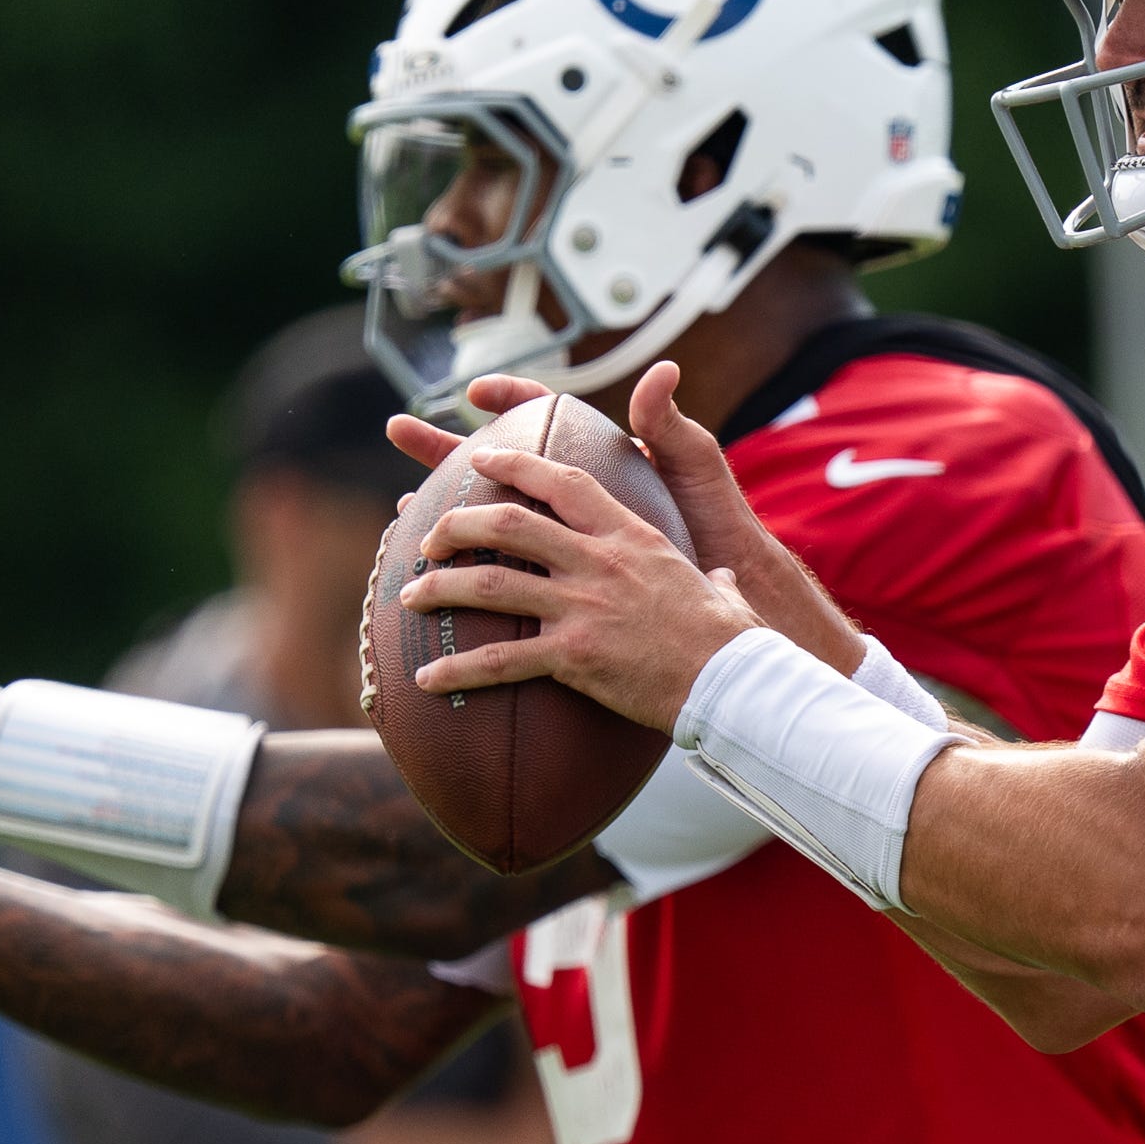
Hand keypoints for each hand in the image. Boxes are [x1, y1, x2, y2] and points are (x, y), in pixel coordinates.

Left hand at [385, 363, 863, 674]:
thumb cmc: (733, 640)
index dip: (514, 466)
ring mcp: (584, 608)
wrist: (734, 683)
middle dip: (457, 525)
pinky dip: (457, 667)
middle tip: (429, 536)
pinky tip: (425, 679)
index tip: (480, 459)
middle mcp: (600, 563)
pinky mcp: (574, 657)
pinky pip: (501, 659)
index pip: (562, 483)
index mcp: (631, 537)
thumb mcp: (723, 589)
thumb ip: (712, 576)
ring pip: (493, 584)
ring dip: (442, 587)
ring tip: (410, 598)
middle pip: (510, 525)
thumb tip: (725, 578)